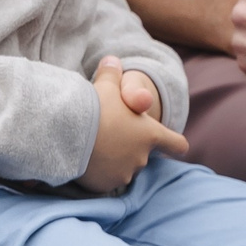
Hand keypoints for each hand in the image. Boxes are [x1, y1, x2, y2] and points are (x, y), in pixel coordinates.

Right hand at [82, 55, 187, 192]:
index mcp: (150, 134)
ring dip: (115, 160)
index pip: (176, 144)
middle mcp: (142, 157)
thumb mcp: (106, 86)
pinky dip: (100, 173)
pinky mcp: (105, 185)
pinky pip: (106, 179)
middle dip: (130, 146)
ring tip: (95, 146)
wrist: (68, 135)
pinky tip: (87, 160)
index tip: (177, 146)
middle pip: (142, 153)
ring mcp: (124, 173)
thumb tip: (112, 60)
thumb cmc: (93, 109)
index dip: (175, 144)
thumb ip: (112, 74)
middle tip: (108, 133)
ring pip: (123, 167)